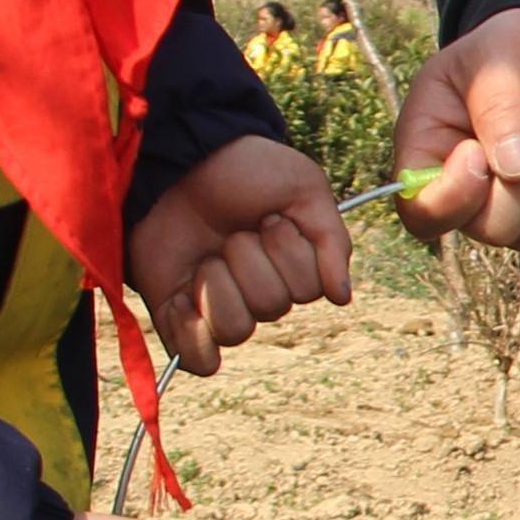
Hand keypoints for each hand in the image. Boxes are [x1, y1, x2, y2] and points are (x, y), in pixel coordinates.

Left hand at [126, 136, 350, 373]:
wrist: (180, 160)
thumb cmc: (246, 169)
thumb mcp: (304, 190)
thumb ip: (332, 241)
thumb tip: (342, 297)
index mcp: (293, 267)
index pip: (307, 291)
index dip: (289, 253)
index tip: (270, 219)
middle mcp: (259, 292)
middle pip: (271, 308)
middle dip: (249, 259)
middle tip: (233, 230)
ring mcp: (218, 306)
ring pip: (236, 330)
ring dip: (217, 285)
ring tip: (205, 256)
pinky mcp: (178, 317)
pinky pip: (197, 359)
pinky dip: (192, 335)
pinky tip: (183, 298)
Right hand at [395, 12, 519, 265]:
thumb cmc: (515, 47)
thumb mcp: (498, 60)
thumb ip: (500, 109)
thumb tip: (514, 171)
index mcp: (430, 154)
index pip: (422, 213)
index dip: (455, 196)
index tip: (479, 152)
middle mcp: (468, 195)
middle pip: (490, 231)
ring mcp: (517, 212)